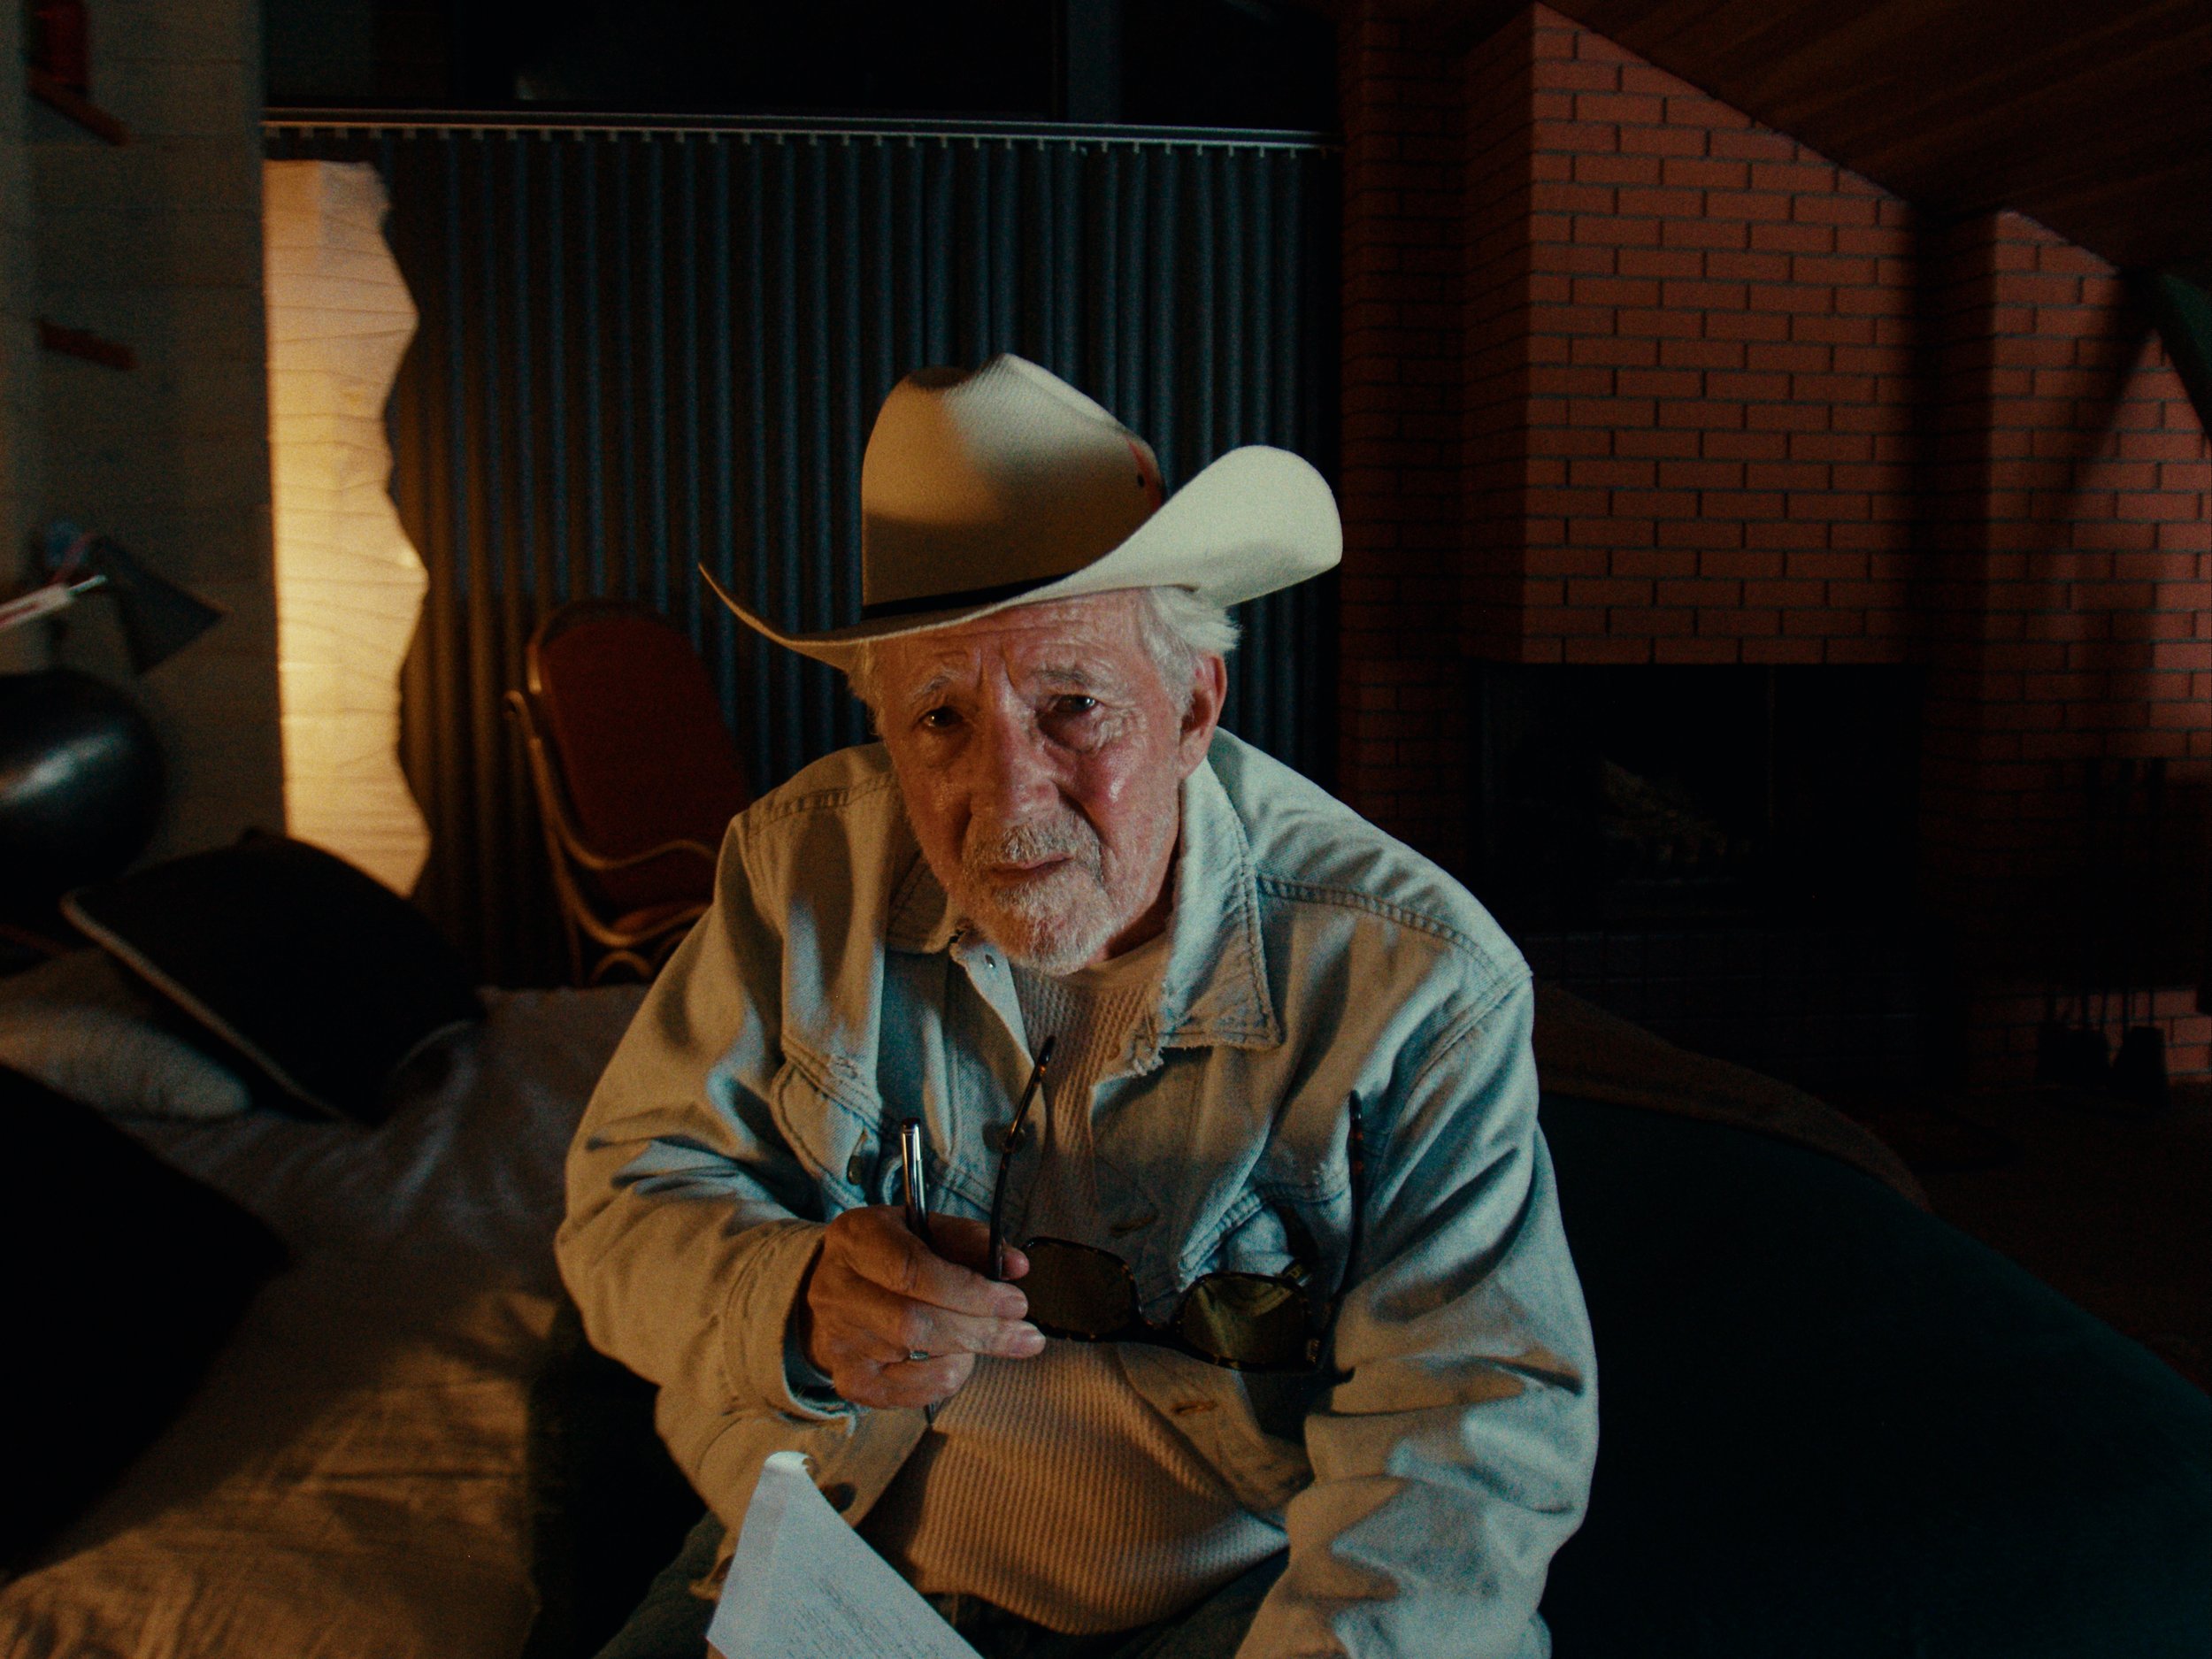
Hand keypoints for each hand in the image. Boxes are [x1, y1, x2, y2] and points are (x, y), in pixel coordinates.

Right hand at [794, 1207, 1041, 1408]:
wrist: (833, 1287)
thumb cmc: (890, 1253)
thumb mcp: (923, 1228)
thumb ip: (970, 1241)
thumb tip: (1017, 1267)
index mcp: (856, 1239)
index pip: (911, 1271)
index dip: (969, 1291)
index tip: (1016, 1302)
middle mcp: (837, 1290)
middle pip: (913, 1322)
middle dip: (980, 1331)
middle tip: (1026, 1335)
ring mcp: (839, 1339)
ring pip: (913, 1356)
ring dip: (965, 1352)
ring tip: (985, 1338)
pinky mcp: (849, 1378)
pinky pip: (906, 1392)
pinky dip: (944, 1379)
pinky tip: (958, 1360)